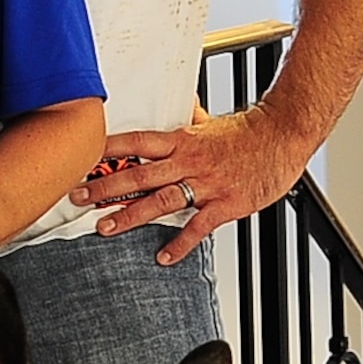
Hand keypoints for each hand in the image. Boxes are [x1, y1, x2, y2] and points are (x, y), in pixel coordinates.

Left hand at [67, 105, 309, 264]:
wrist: (284, 134)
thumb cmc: (250, 131)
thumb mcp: (212, 123)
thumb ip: (191, 120)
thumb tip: (182, 106)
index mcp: (182, 140)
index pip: (135, 141)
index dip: (106, 149)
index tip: (80, 156)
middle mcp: (188, 161)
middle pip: (138, 173)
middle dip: (104, 186)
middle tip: (77, 197)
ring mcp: (205, 184)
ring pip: (159, 200)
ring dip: (130, 215)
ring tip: (105, 228)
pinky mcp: (225, 204)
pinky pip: (198, 227)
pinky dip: (180, 244)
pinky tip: (163, 257)